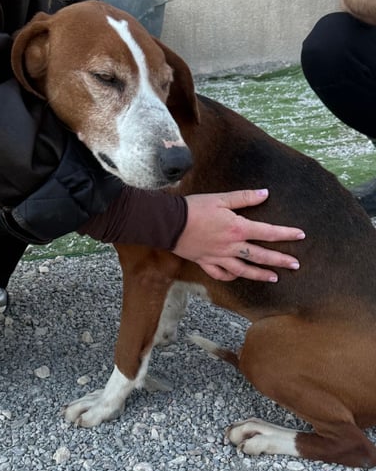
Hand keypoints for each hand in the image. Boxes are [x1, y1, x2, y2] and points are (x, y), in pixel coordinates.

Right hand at [172, 189, 304, 281]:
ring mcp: (219, 257)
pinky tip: (238, 276)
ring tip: (274, 277)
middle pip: (260, 256)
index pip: (267, 232)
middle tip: (295, 265)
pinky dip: (231, 276)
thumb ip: (244, 198)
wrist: (169, 223)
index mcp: (237, 228)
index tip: (301, 235)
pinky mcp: (206, 262)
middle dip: (280, 260)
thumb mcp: (220, 199)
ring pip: (244, 270)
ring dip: (260, 275)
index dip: (286, 234)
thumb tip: (265, 193)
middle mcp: (231, 246)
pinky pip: (221, 274)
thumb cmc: (194, 208)